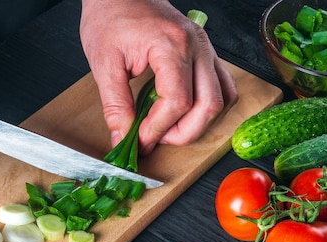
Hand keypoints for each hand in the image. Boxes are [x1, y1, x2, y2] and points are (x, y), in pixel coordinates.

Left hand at [80, 0, 237, 154]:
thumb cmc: (111, 15)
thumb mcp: (103, 63)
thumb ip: (115, 104)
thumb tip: (122, 137)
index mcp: (172, 45)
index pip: (178, 101)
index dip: (158, 129)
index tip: (140, 140)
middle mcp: (197, 47)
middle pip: (208, 105)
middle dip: (181, 133)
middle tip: (154, 138)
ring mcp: (206, 49)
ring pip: (222, 99)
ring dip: (198, 123)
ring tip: (168, 127)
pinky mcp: (206, 54)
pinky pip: (223, 87)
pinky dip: (209, 107)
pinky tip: (185, 113)